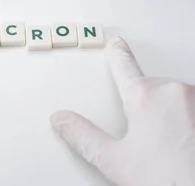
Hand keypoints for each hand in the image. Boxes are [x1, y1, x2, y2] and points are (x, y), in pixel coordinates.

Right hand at [51, 37, 194, 185]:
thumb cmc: (168, 179)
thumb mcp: (113, 160)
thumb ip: (83, 136)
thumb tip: (63, 120)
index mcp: (145, 97)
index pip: (124, 67)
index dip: (117, 56)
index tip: (115, 45)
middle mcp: (175, 91)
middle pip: (150, 88)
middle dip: (143, 107)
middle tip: (142, 138)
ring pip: (174, 98)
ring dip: (167, 114)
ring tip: (166, 146)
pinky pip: (191, 106)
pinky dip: (185, 119)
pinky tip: (183, 143)